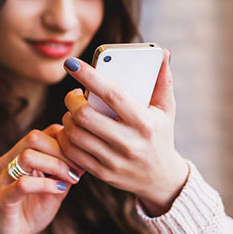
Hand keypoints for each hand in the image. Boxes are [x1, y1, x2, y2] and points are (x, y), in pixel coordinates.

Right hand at [0, 125, 84, 233]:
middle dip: (62, 151)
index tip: (81, 158)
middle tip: (76, 169)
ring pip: (27, 156)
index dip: (65, 140)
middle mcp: (8, 161)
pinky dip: (45, 184)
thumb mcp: (54, 189)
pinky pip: (23, 184)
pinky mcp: (2, 198)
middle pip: (34, 137)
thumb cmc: (31, 211)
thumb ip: (65, 173)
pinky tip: (58, 190)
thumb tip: (86, 157)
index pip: (42, 132)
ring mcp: (3, 179)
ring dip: (55, 165)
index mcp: (19, 155)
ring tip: (69, 179)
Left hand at [60, 49, 188, 215]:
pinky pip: (73, 153)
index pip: (112, 94)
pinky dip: (66, 138)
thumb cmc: (160, 136)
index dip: (89, 76)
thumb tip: (163, 53)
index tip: (71, 63)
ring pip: (75, 134)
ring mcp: (114, 160)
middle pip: (85, 116)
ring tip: (73, 113)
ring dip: (67, 119)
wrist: (161, 180)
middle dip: (72, 101)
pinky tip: (72, 130)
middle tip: (74, 95)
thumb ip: (162, 82)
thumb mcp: (166, 110)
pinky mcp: (102, 173)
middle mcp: (129, 143)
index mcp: (144, 123)